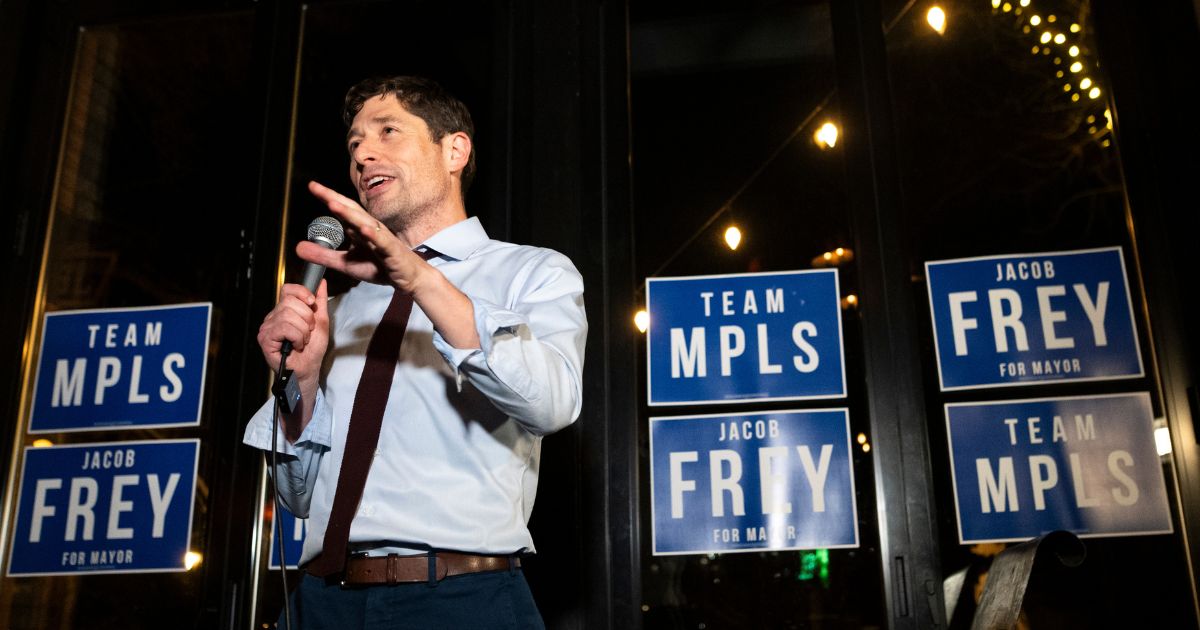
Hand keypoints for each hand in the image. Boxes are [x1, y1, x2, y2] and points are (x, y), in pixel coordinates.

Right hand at [257, 279, 329, 380]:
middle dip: (307, 317)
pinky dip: (297, 337)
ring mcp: (267, 327)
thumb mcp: (321, 322)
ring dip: (303, 331)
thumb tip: (321, 282)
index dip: (302, 292)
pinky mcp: (265, 339)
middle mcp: (273, 317)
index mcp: (284, 311)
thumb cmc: (312, 349)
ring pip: (288, 315)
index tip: (312, 303)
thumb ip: (320, 302)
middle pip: (290, 302)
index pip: (288, 289)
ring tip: (303, 341)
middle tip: (308, 331)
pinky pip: (284, 328)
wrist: (308, 369)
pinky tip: (296, 345)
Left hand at [299, 180, 432, 293]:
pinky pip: (382, 242)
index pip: (342, 210)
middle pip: (350, 210)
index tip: (312, 186)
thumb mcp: (345, 263)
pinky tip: (365, 230)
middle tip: (316, 188)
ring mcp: (382, 238)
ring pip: (364, 223)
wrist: (408, 278)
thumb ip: (323, 255)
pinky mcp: (392, 251)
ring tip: (333, 204)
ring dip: (349, 214)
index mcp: (360, 228)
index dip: (327, 198)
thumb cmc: (380, 266)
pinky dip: (374, 235)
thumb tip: (297, 247)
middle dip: (334, 198)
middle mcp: (370, 228)